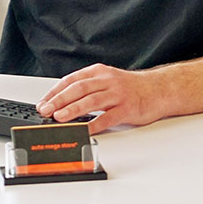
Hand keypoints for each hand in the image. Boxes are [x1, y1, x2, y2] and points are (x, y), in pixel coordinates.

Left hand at [36, 63, 159, 133]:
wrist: (159, 89)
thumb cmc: (131, 88)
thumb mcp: (107, 80)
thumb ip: (88, 88)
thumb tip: (62, 102)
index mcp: (99, 72)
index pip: (71, 80)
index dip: (55, 92)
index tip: (43, 102)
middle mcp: (107, 81)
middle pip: (78, 89)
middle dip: (59, 100)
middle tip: (45, 110)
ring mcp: (117, 94)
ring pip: (91, 101)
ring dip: (72, 109)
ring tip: (58, 117)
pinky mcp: (127, 108)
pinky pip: (107, 117)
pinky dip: (93, 124)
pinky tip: (83, 130)